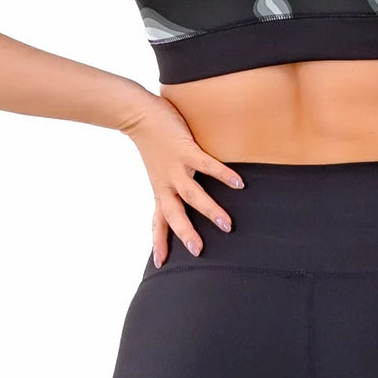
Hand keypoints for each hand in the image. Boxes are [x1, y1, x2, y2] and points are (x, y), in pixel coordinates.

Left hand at [122, 95, 245, 267]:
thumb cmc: (152, 139)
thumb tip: (183, 185)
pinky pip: (206, 165)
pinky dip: (222, 174)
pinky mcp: (185, 149)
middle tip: (199, 252)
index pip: (158, 220)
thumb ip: (170, 178)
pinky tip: (238, 183)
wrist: (138, 114)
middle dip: (186, 233)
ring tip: (227, 224)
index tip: (159, 263)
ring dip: (209, 210)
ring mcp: (175, 167)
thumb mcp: (158, 167)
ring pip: (192, 194)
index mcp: (160, 188)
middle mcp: (166, 182)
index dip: (159, 241)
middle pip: (174, 214)